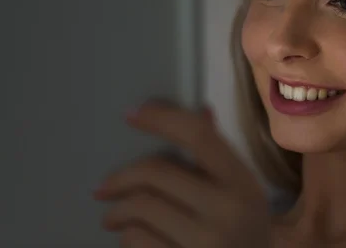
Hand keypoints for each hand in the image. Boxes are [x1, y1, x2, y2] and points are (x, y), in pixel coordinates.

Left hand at [93, 101, 271, 247]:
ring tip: (113, 219)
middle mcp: (228, 210)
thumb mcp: (241, 193)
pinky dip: (127, 237)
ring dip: (118, 212)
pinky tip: (131, 239)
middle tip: (103, 189)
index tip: (131, 114)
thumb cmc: (242, 232)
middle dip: (120, 179)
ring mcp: (207, 242)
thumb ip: (219, 157)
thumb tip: (202, 111)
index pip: (199, 136)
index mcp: (242, 182)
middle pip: (157, 172)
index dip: (162, 119)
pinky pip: (138, 241)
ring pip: (141, 208)